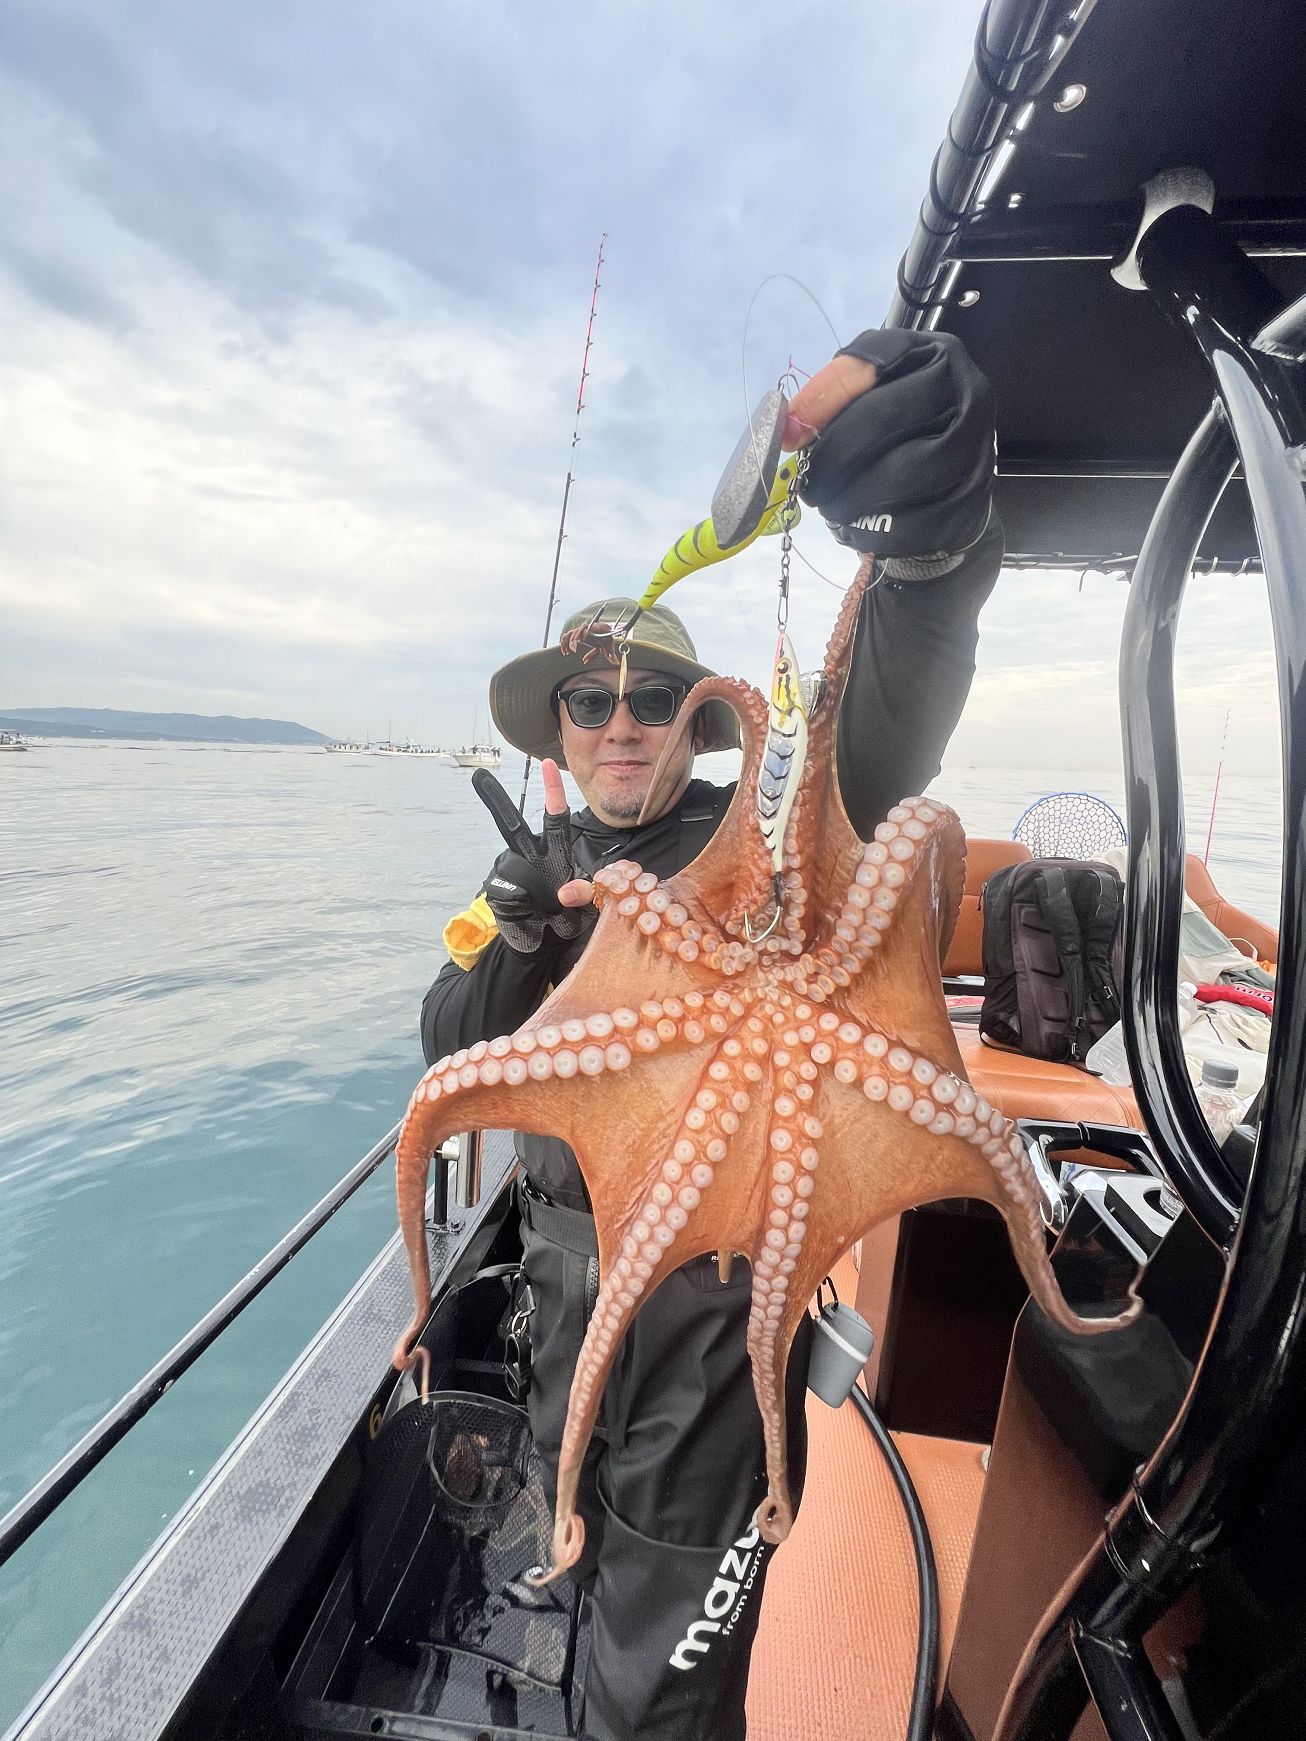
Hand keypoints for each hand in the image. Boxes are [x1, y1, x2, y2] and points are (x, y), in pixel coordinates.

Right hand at [474, 759, 594, 954]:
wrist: (541, 945)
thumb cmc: (564, 919)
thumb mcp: (584, 906)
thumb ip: (583, 894)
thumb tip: (563, 892)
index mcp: (553, 853)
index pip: (555, 817)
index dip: (553, 790)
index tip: (547, 764)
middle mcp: (527, 855)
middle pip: (512, 824)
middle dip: (495, 799)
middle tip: (479, 774)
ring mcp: (508, 870)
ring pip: (515, 868)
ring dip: (532, 892)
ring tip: (541, 908)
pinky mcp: (495, 889)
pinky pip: (507, 891)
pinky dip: (520, 905)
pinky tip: (525, 912)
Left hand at [786, 328, 995, 564]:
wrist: (951, 477)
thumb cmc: (901, 426)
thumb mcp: (870, 392)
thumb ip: (829, 397)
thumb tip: (788, 429)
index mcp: (938, 356)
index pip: (871, 365)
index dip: (822, 401)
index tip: (790, 435)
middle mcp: (968, 395)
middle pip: (882, 420)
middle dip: (832, 457)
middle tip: (808, 482)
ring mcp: (976, 450)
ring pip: (900, 474)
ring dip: (851, 497)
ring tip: (831, 504)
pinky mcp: (971, 502)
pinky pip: (914, 521)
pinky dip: (875, 530)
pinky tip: (858, 526)